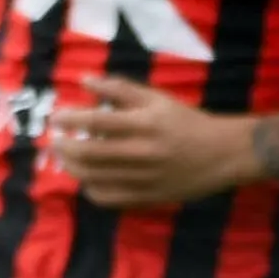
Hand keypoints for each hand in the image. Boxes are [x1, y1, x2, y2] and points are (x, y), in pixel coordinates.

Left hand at [50, 75, 257, 207]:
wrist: (223, 154)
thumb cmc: (185, 122)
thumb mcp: (156, 99)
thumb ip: (119, 89)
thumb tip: (83, 80)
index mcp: (145, 123)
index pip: (95, 121)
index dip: (69, 119)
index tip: (55, 117)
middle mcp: (142, 152)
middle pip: (87, 152)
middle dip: (63, 145)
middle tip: (55, 139)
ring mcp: (142, 178)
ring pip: (91, 176)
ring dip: (70, 166)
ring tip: (66, 156)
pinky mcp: (145, 197)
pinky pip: (105, 197)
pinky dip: (89, 188)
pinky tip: (88, 178)